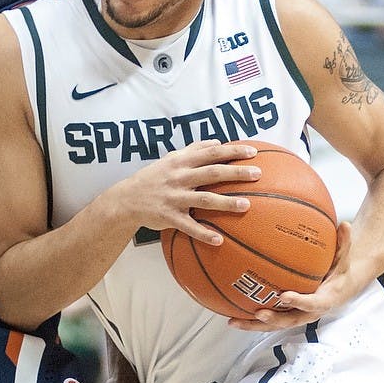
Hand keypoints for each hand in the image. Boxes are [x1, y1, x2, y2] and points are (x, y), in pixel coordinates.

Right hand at [126, 139, 260, 246]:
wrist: (126, 199)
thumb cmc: (153, 177)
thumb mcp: (170, 159)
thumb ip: (193, 150)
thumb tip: (217, 142)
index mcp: (181, 162)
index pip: (211, 153)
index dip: (232, 151)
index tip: (253, 152)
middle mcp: (179, 177)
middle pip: (212, 173)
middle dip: (235, 173)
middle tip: (257, 174)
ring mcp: (174, 197)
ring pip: (204, 199)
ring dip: (226, 202)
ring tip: (246, 205)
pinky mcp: (169, 217)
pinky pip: (188, 226)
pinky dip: (203, 233)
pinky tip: (219, 240)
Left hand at [229, 222, 354, 331]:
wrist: (340, 287)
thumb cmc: (339, 271)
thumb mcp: (344, 257)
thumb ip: (343, 243)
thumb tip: (345, 225)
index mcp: (324, 300)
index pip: (312, 303)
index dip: (299, 302)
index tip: (285, 296)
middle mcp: (308, 312)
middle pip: (289, 321)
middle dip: (273, 319)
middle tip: (259, 313)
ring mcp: (296, 316)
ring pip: (274, 324)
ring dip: (253, 325)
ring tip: (233, 321)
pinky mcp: (286, 315)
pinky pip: (268, 319)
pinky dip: (249, 318)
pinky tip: (230, 314)